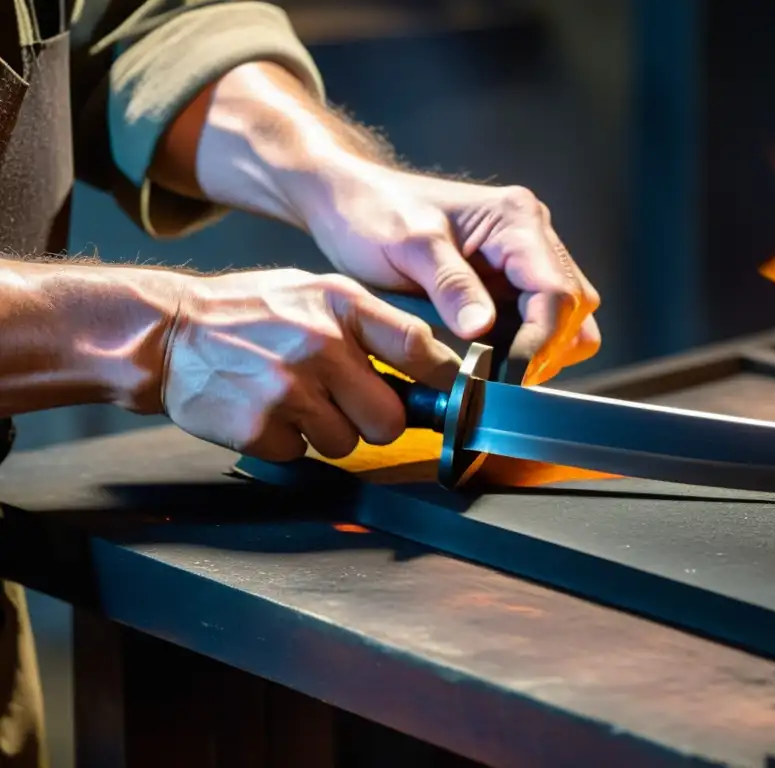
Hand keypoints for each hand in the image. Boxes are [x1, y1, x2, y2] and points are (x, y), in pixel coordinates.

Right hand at [162, 268, 459, 461]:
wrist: (167, 333)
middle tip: (350, 405)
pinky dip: (289, 442)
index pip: (418, 348)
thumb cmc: (249, 314)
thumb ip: (368, 325)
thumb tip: (426, 366)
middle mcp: (321, 346)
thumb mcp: (314, 293)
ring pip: (347, 445)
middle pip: (391, 419)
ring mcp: (289, 390)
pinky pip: (302, 456)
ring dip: (329, 432)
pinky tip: (267, 411)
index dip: (441, 380)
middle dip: (377, 421)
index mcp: (341, 306)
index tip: (447, 396)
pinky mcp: (260, 428)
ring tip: (295, 399)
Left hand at [293, 168, 602, 384]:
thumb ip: (449, 285)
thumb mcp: (406, 245)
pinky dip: (524, 352)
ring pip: (567, 322)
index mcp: (516, 220)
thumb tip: (484, 329)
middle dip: (543, 351)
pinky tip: (488, 361)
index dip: (540, 342)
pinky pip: (540, 327)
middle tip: (497, 381)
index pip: (557, 292)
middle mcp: (532, 237)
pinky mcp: (512, 285)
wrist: (351, 200)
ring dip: (539, 354)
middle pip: (574, 309)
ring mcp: (525, 262)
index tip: (507, 378)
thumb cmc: (373, 212)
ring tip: (491, 372)